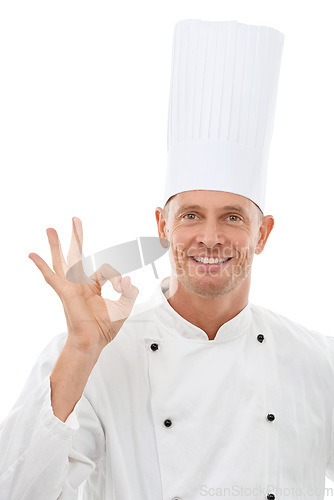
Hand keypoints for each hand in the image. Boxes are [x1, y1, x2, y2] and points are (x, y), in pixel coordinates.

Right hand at [28, 217, 138, 352]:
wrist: (93, 341)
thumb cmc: (105, 327)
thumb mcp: (124, 306)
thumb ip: (129, 291)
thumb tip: (126, 278)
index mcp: (94, 285)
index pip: (107, 270)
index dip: (117, 278)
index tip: (122, 288)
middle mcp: (80, 283)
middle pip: (77, 254)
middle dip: (76, 237)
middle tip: (75, 219)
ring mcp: (71, 286)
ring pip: (62, 261)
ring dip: (56, 244)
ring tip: (51, 229)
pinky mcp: (65, 292)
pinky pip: (51, 276)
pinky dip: (41, 265)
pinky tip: (32, 254)